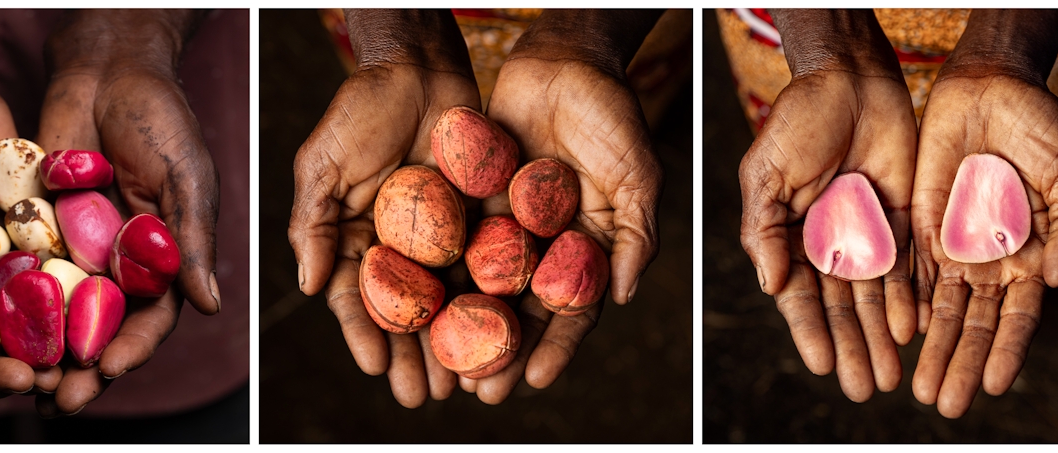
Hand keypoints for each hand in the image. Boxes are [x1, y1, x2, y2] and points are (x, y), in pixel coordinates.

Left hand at [33, 9, 220, 415]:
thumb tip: (209, 305)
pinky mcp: (37, 230)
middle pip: (100, 328)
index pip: (152, 318)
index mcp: (164, 259)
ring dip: (42, 350)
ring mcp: (78, 249)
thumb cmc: (161, 117)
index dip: (132, 347)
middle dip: (81, 367)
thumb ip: (194, 240)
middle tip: (58, 398)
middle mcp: (120, 264)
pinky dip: (6, 305)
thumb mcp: (187, 177)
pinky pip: (22, 273)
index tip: (107, 369)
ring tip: (20, 381)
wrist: (107, 69)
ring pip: (58, 313)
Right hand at [287, 9, 479, 407]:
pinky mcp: (481, 222)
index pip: (356, 299)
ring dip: (456, 344)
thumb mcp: (323, 163)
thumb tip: (305, 286)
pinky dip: (494, 303)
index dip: (364, 336)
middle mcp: (398, 247)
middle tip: (426, 396)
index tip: (376, 368)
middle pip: (407, 314)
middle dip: (415, 357)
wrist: (420, 65)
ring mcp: (442, 238)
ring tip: (465, 383)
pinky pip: (488, 268)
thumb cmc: (361, 109)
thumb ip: (312, 223)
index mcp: (354, 239)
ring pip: (449, 302)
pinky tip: (505, 333)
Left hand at [474, 10, 663, 402]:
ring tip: (440, 361)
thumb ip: (636, 237)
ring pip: (482, 285)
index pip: (572, 310)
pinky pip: (453, 241)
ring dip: (463, 325)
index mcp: (589, 249)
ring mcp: (508, 225)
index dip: (556, 346)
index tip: (533, 378)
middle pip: (521, 310)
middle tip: (478, 390)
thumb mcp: (640, 176)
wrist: (565, 59)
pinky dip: (437, 272)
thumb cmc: (613, 115)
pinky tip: (416, 300)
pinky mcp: (475, 200)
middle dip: (500, 351)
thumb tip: (621, 297)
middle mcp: (546, 245)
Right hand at [737, 10, 915, 401]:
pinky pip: (908, 268)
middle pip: (840, 309)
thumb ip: (762, 230)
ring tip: (893, 374)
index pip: (799, 297)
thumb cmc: (797, 122)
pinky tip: (915, 330)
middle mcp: (826, 244)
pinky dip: (910, 300)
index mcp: (787, 237)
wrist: (850, 80)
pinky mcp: (901, 220)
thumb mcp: (765, 174)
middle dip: (852, 348)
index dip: (810, 333)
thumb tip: (770, 285)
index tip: (823, 365)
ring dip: (882, 337)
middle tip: (864, 387)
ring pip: (875, 298)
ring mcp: (865, 234)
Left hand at [909, 10, 1057, 417]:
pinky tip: (894, 333)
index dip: (1005, 351)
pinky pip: (908, 269)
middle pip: (972, 323)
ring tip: (913, 384)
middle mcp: (987, 259)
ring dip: (927, 347)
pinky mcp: (918, 222)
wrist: (991, 89)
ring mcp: (951, 243)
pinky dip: (902, 301)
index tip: (992, 386)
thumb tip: (1054, 278)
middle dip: (956, 362)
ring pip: (938, 307)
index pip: (1015, 316)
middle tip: (940, 403)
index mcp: (1029, 254)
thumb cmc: (1040, 131)